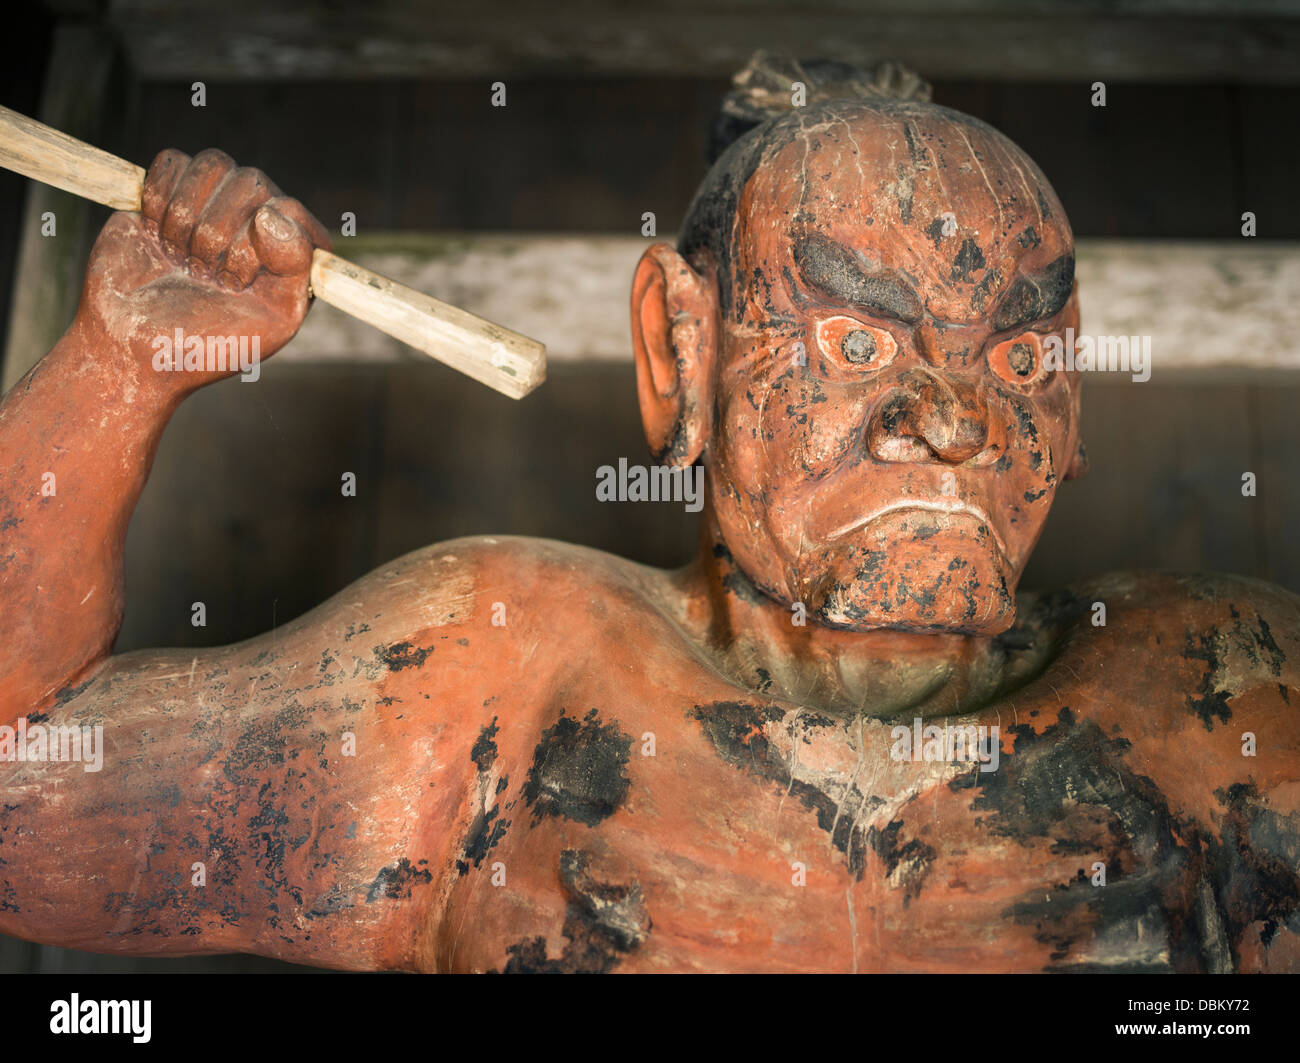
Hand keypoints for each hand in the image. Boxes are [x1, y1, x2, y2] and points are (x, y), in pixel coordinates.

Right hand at [76, 147, 332, 388]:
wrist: (132, 345)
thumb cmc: (208, 344)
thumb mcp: (274, 323)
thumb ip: (296, 267)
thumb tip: (271, 211)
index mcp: (294, 254)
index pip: (291, 211)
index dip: (259, 244)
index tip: (235, 282)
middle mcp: (260, 222)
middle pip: (251, 181)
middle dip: (216, 235)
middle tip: (201, 277)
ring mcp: (216, 204)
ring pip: (213, 164)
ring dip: (186, 218)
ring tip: (180, 258)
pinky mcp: (170, 192)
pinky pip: (172, 161)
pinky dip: (157, 199)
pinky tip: (156, 234)